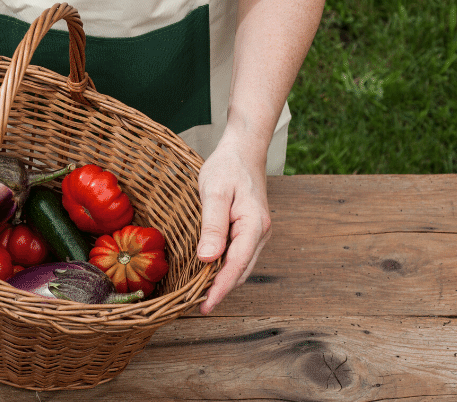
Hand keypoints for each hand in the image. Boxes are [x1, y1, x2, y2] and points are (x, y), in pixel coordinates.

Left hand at [195, 136, 271, 314]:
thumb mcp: (215, 192)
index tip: (204, 306)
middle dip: (220, 291)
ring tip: (200, 296)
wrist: (244, 150)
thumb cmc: (227, 168)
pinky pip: (239, 256)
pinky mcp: (250, 230)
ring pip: (242, 266)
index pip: (236, 266)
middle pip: (241, 271)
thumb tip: (208, 259)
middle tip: (196, 307)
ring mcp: (258, 233)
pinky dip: (226, 268)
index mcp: (254, 225)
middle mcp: (260, 233)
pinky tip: (210, 273)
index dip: (219, 289)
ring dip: (223, 282)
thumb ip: (212, 225)